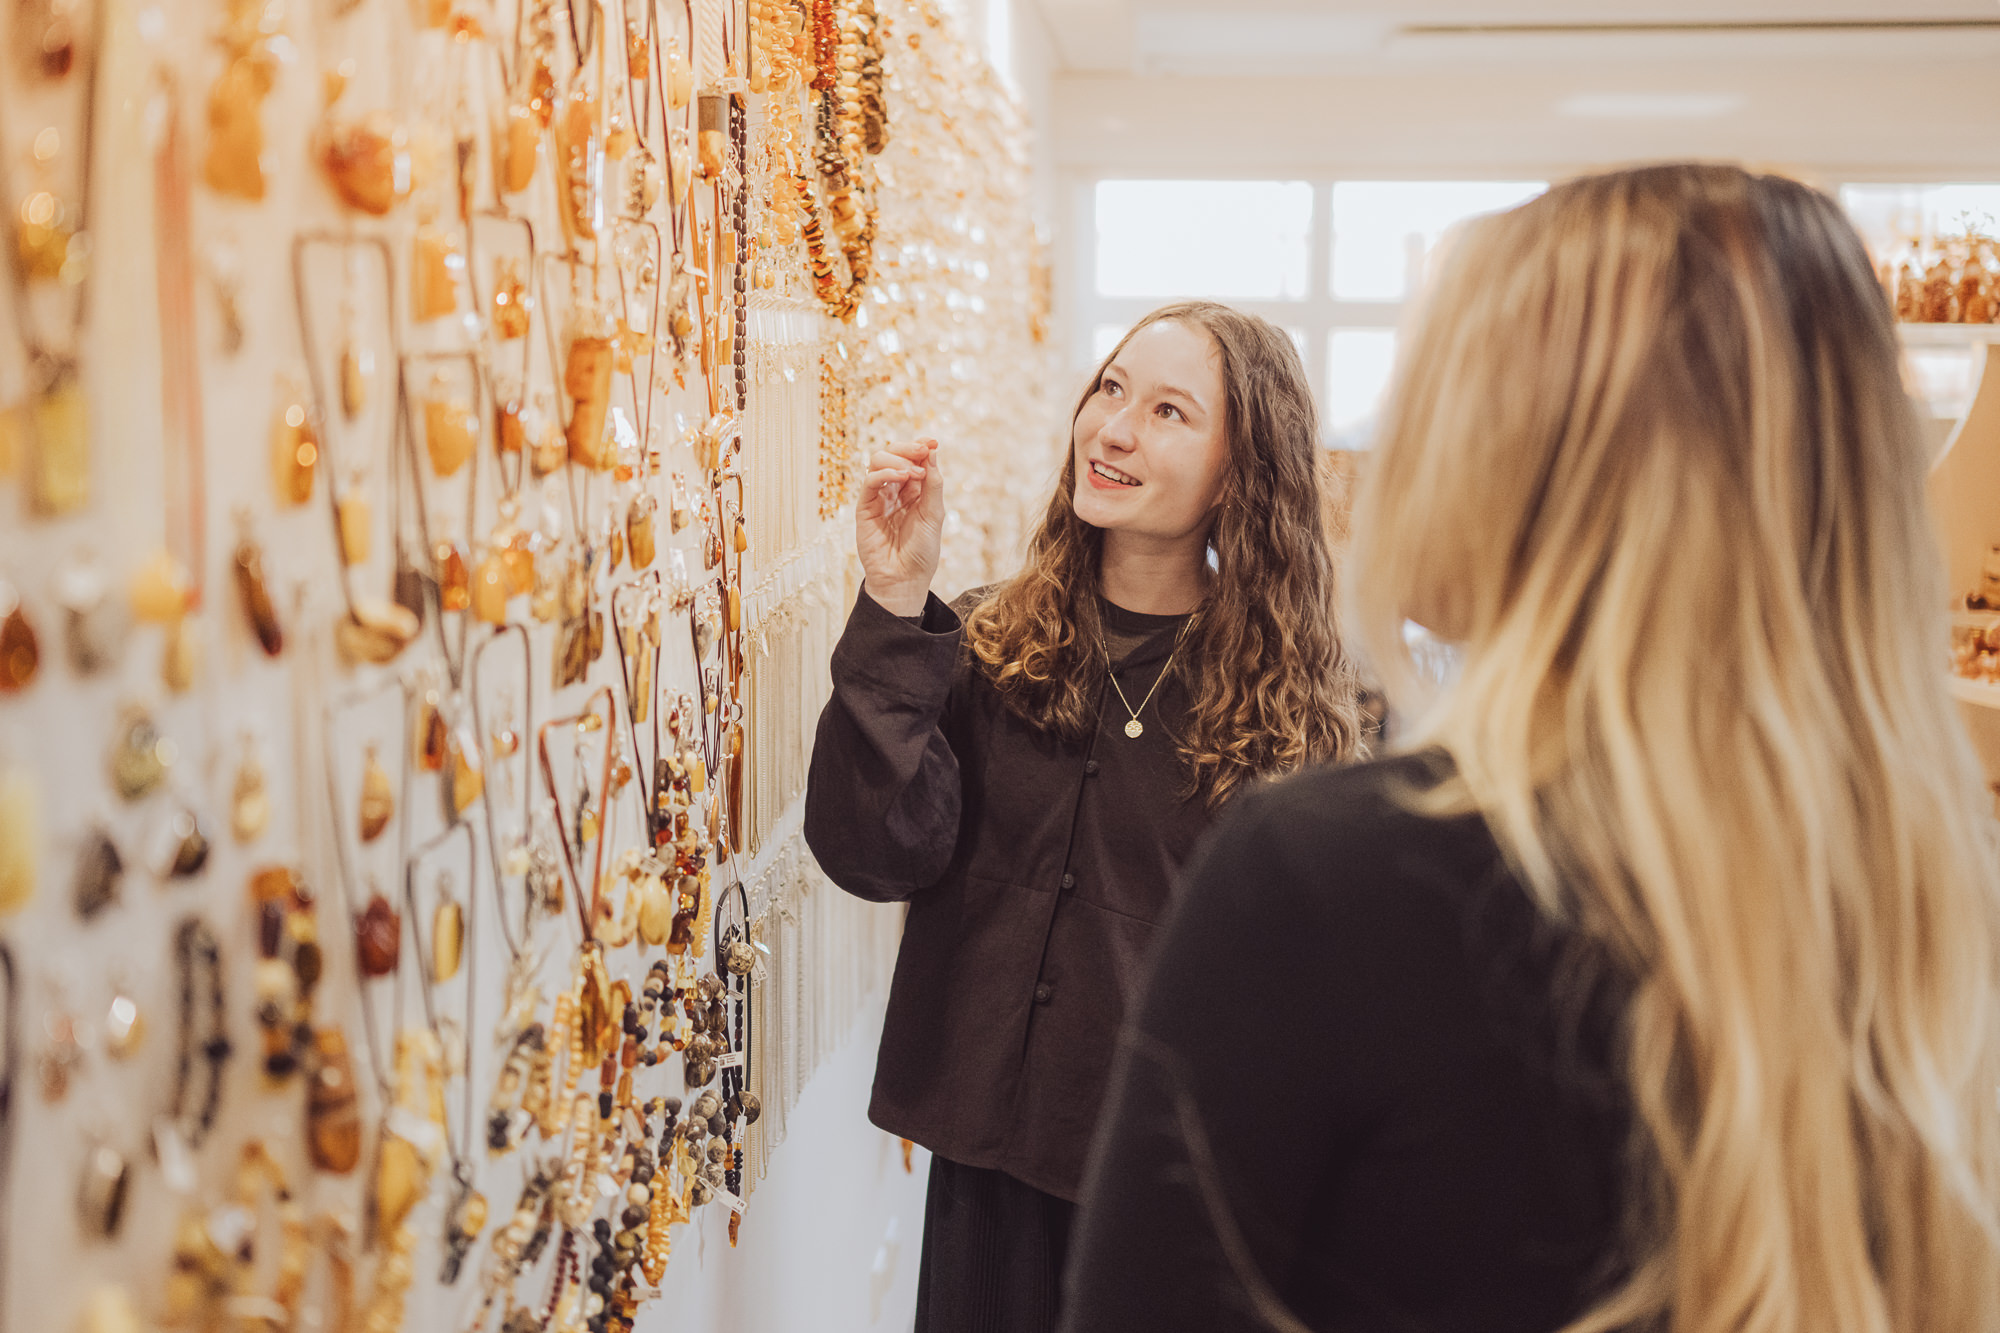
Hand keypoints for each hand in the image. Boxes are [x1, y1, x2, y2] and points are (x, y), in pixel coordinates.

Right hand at [857, 438, 943, 616]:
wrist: (905, 580)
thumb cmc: (922, 552)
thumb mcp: (934, 514)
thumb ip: (933, 484)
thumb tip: (932, 451)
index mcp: (914, 491)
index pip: (913, 460)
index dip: (920, 446)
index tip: (932, 441)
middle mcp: (895, 491)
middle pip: (894, 455)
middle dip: (908, 449)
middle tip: (922, 451)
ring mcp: (878, 498)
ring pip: (878, 462)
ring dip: (897, 460)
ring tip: (913, 473)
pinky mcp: (864, 508)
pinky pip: (869, 482)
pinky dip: (884, 473)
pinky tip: (900, 477)